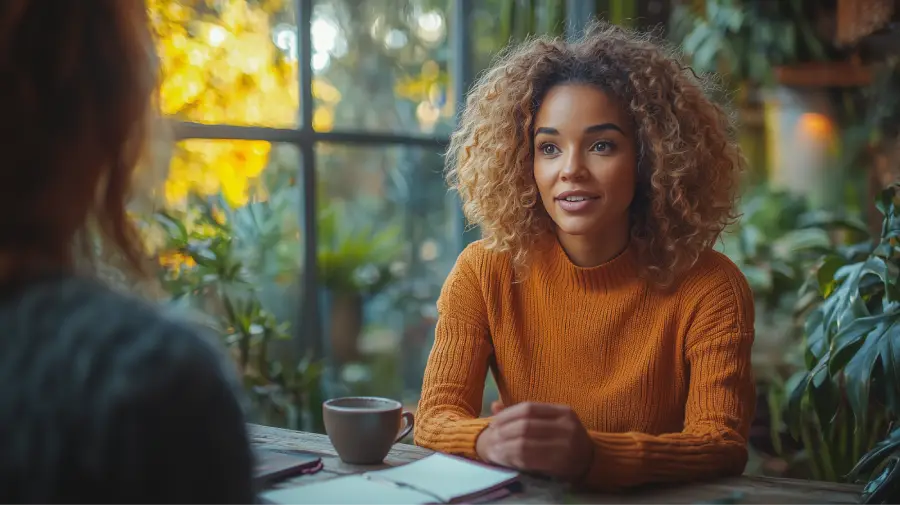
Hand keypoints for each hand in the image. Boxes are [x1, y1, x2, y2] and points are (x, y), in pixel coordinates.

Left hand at [475, 402, 593, 480]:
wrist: (591, 462)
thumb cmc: (565, 440)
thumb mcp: (550, 422)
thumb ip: (525, 415)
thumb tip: (494, 405)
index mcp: (563, 411)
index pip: (529, 408)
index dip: (508, 414)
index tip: (493, 422)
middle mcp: (567, 426)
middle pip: (526, 425)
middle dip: (504, 432)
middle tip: (491, 437)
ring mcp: (566, 445)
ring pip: (526, 443)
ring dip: (506, 447)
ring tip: (494, 450)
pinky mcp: (561, 463)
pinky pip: (531, 459)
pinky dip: (514, 459)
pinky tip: (506, 459)